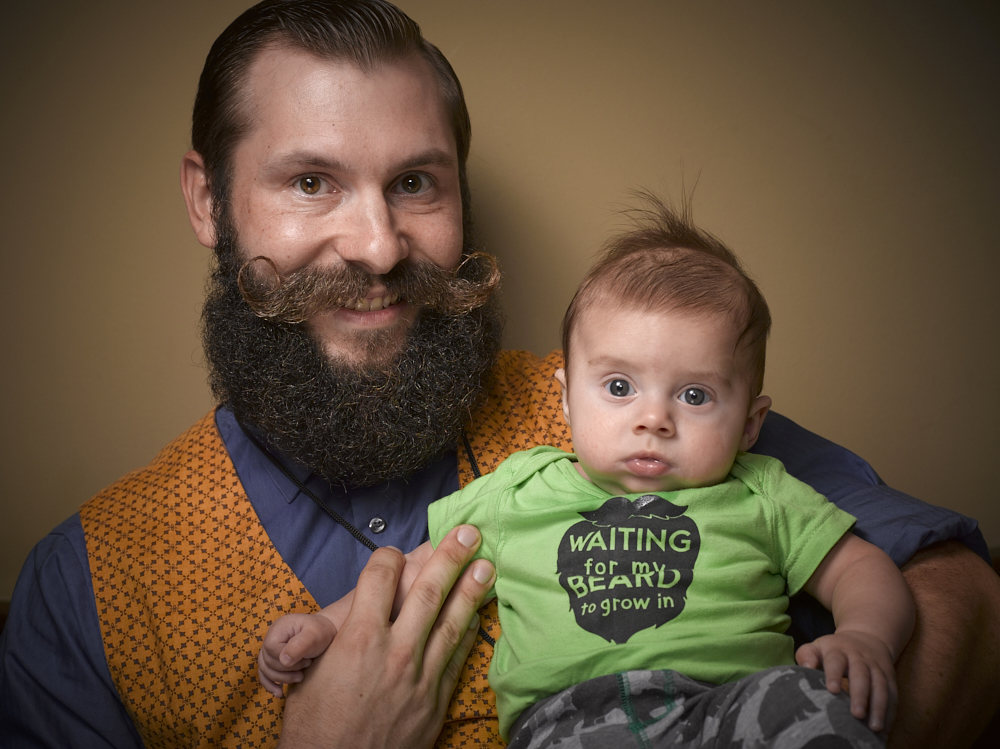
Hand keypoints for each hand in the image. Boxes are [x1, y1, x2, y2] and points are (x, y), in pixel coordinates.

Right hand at [258, 613, 337, 697]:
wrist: (325, 633)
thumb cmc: (321, 632)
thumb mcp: (314, 635)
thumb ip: (299, 645)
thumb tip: (284, 660)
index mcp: (279, 628)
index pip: (271, 649)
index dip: (286, 660)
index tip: (306, 660)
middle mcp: (271, 637)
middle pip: (267, 661)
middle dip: (287, 670)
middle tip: (306, 668)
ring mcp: (270, 648)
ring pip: (265, 669)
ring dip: (281, 679)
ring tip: (300, 678)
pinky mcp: (273, 658)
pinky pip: (264, 673)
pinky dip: (270, 684)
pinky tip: (279, 693)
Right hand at [277, 525, 495, 748]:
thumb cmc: (314, 725)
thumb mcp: (308, 669)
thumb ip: (329, 634)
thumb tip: (344, 611)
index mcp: (357, 637)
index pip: (381, 576)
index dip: (388, 557)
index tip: (394, 553)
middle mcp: (394, 651)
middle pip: (428, 591)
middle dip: (450, 557)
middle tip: (469, 533)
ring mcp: (419, 677)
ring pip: (453, 623)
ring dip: (472, 590)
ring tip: (487, 565)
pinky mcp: (435, 701)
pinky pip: (457, 659)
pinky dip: (469, 634)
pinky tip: (478, 616)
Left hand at [796, 629, 897, 732]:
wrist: (867, 638)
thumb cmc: (834, 650)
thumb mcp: (818, 647)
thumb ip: (807, 655)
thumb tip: (806, 667)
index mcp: (839, 650)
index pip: (836, 661)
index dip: (834, 674)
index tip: (832, 689)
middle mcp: (860, 659)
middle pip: (861, 675)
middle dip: (860, 695)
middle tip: (857, 714)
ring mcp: (877, 669)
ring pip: (881, 687)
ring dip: (879, 708)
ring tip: (874, 728)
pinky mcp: (890, 679)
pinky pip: (893, 696)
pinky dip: (891, 713)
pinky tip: (885, 730)